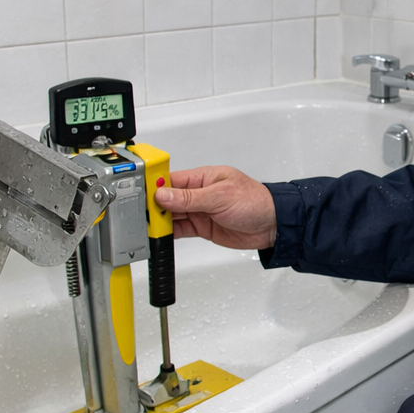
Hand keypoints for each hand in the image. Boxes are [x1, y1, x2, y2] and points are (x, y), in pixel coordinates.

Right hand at [154, 165, 276, 249]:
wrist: (273, 225)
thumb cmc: (255, 202)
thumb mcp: (220, 197)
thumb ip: (189, 198)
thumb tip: (163, 194)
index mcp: (202, 177)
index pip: (171, 179)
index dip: (154, 186)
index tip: (140, 193)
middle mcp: (199, 193)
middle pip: (168, 198)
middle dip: (154, 206)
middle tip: (142, 214)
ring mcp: (200, 211)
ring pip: (172, 215)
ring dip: (161, 221)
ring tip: (148, 226)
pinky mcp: (203, 227)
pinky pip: (180, 229)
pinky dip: (170, 233)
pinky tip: (160, 235)